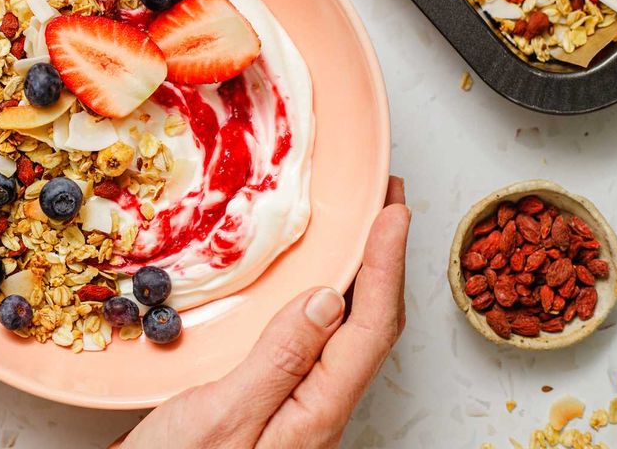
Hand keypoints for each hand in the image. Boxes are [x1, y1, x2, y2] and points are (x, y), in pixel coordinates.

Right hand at [118, 177, 408, 448]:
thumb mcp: (222, 415)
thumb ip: (279, 360)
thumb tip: (329, 300)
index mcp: (315, 413)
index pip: (369, 328)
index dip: (386, 264)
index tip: (394, 210)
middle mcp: (316, 410)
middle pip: (370, 327)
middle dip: (386, 261)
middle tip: (388, 202)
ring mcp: (296, 408)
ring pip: (346, 334)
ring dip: (360, 275)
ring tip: (362, 229)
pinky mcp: (272, 403)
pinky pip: (316, 344)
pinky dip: (325, 299)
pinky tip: (311, 284)